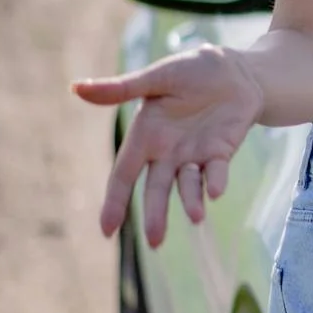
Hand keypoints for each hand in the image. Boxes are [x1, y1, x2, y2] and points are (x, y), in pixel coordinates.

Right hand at [72, 45, 265, 247]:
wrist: (236, 71)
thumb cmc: (191, 71)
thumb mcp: (156, 78)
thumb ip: (122, 89)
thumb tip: (76, 88)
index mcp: (145, 137)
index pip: (124, 175)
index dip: (114, 202)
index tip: (107, 231)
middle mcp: (167, 153)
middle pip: (156, 190)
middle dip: (155, 215)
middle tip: (155, 242)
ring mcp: (195, 155)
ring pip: (187, 186)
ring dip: (189, 201)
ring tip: (196, 216)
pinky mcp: (221, 152)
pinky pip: (216, 172)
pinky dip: (215, 181)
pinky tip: (215, 191)